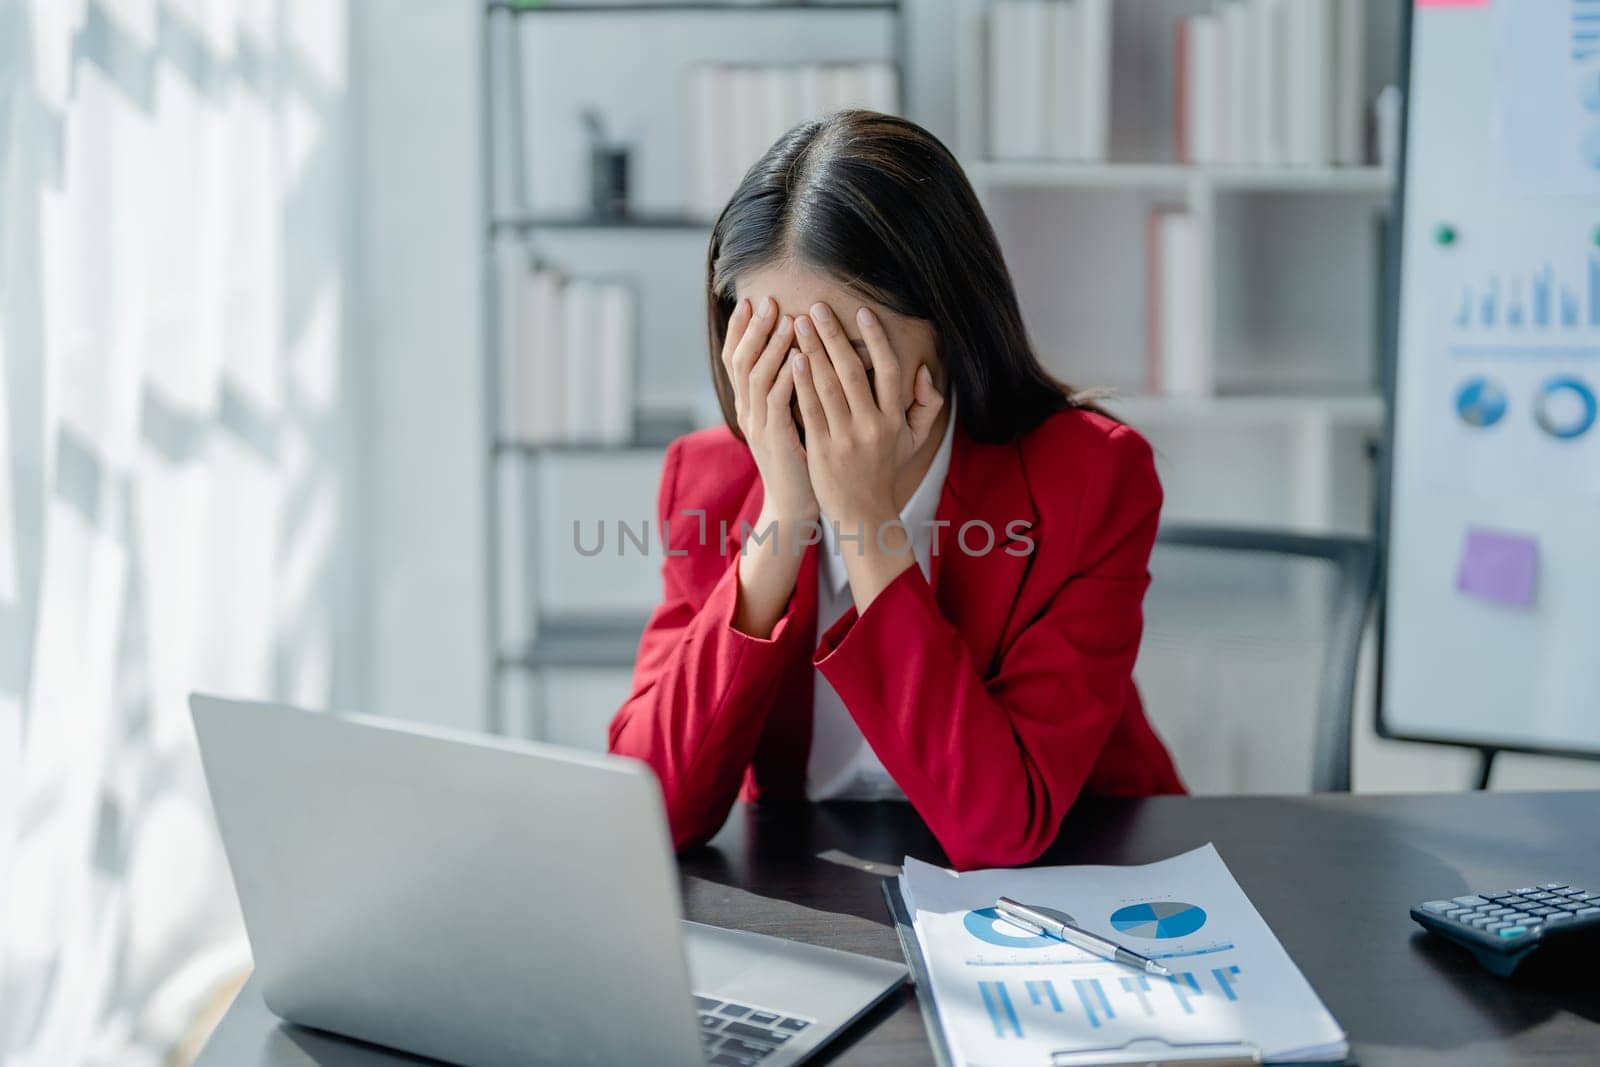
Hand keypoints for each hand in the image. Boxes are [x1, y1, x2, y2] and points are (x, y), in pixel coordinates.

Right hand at [722, 297, 814, 637]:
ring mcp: (758, 426)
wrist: (794, 505)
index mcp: (748, 406)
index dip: (741, 330)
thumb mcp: (789, 419)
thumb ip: (787, 388)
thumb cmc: (799, 460)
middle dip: (754, 329)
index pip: (735, 359)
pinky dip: (786, 376)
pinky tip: (799, 357)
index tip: (751, 301)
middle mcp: (747, 412)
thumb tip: (797, 352)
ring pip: (756, 377)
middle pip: (741, 361)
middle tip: (768, 300)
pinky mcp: (775, 440)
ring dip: (771, 346)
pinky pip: (776, 402)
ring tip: (786, 319)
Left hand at [790, 302, 943, 530]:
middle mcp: (872, 426)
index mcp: (894, 419)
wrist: (863, 513)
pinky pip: (809, 410)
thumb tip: (923, 371)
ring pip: (827, 386)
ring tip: (799, 324)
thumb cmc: (884, 470)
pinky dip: (801, 383)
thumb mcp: (914, 440)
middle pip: (852, 372)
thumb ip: (927, 405)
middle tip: (817, 307)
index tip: (861, 312)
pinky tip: (792, 360)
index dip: (876, 339)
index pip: (887, 370)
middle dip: (833, 336)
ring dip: (812, 351)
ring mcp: (846, 438)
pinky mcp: (822, 450)